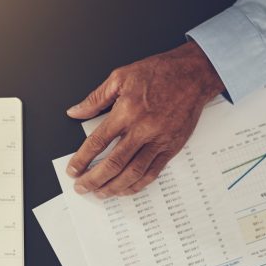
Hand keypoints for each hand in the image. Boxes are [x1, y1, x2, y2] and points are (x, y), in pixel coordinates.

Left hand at [66, 41, 223, 196]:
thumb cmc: (159, 72)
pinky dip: (137, 185)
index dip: (82, 159)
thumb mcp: (120, 77)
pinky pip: (153, 172)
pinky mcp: (171, 147)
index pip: (98, 142)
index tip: (73, 169)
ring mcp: (158, 140)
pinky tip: (126, 189)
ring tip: (100, 193)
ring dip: (114, 187)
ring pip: (133, 173)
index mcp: (126, 112)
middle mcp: (142, 129)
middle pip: (113, 163)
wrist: (193, 74)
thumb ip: (95, 98)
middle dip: (94, 179)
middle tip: (81, 187)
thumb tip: (75, 111)